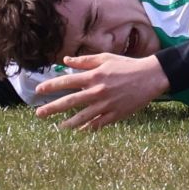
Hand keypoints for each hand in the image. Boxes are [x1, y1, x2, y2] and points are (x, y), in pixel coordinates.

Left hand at [32, 52, 169, 130]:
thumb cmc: (127, 65)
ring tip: (59, 127)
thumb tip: (66, 60)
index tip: (38, 91)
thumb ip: (85, 61)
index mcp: (94, 76)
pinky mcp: (115, 114)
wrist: (150, 77)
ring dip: (68, 123)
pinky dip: (88, 128)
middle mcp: (97, 91)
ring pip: (82, 117)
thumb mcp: (106, 58)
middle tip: (39, 114)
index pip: (67, 82)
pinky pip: (97, 124)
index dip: (51, 86)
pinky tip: (80, 130)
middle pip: (70, 102)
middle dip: (52, 108)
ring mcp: (106, 105)